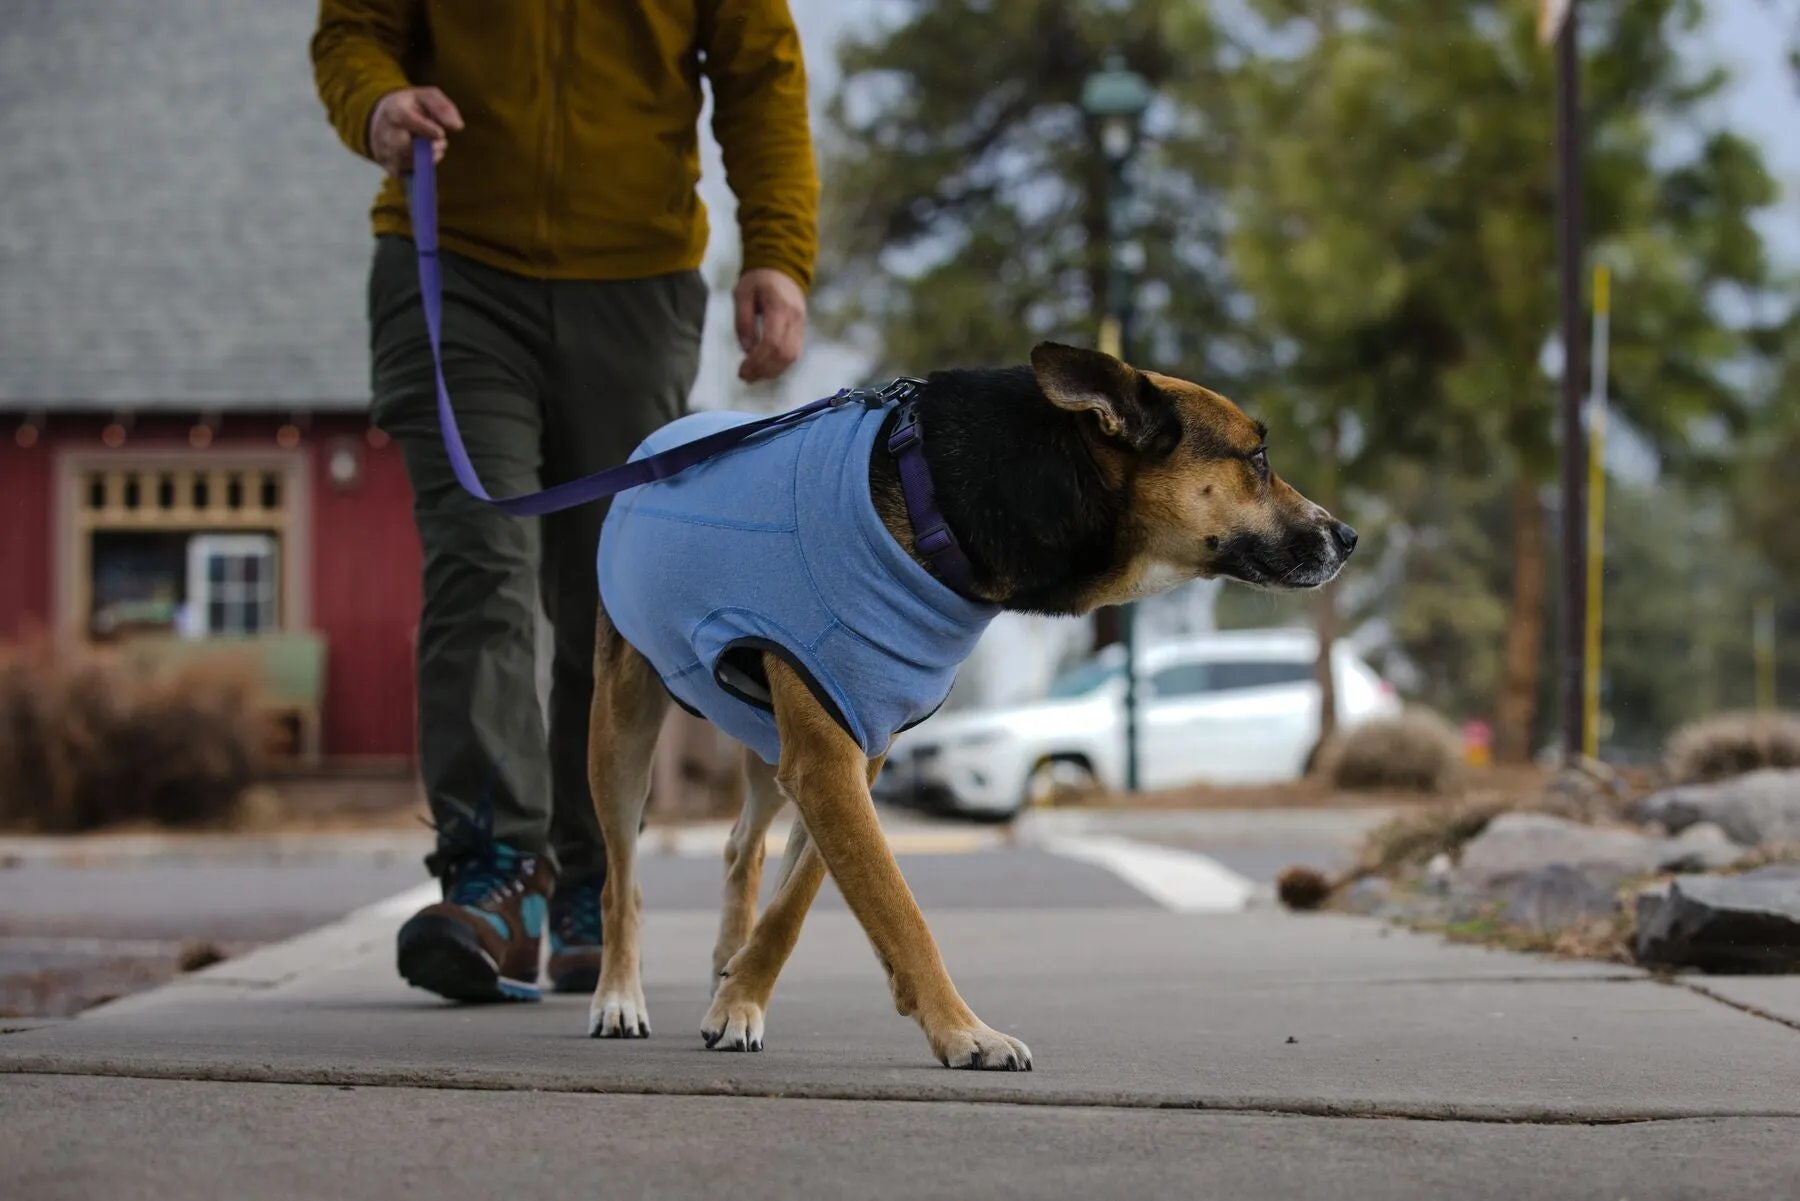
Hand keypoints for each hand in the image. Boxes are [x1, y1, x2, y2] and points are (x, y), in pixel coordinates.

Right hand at [368, 87, 463, 177]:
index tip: (440, 134)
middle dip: (430, 148)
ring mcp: (384, 152)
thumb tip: (458, 126)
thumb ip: (443, 107)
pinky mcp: (388, 167)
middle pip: (408, 148)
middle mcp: (385, 133)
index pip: (407, 121)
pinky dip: (421, 169)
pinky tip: (424, 158)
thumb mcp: (425, 97)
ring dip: (429, 158)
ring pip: (411, 163)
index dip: (426, 129)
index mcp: (394, 111)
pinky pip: (408, 174)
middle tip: (441, 143)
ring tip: (434, 147)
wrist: (380, 117)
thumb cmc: (410, 106)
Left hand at [734, 268, 806, 382]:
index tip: (742, 370)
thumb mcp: (742, 294)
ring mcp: (801, 326)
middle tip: (744, 377)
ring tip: (752, 376)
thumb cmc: (758, 280)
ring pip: (791, 357)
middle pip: (784, 354)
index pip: (772, 342)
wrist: (782, 270)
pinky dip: (778, 365)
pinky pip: (793, 354)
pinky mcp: (801, 331)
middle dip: (763, 370)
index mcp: (779, 307)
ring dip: (771, 371)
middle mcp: (795, 318)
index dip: (757, 361)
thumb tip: (746, 349)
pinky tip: (763, 368)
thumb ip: (742, 321)